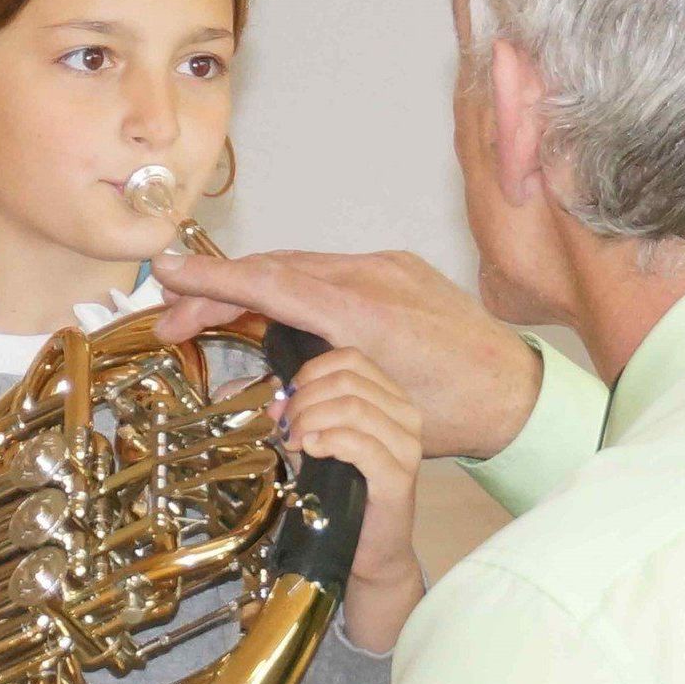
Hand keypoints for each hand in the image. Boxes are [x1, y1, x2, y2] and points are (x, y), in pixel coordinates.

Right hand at [153, 250, 541, 461]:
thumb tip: (268, 406)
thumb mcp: (375, 416)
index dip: (212, 279)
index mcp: (365, 315)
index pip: (272, 285)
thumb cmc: (457, 414)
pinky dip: (291, 284)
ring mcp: (388, 267)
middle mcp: (374, 277)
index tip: (166, 271)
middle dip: (218, 290)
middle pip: (276, 270)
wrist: (518, 391)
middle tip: (172, 318)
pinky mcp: (398, 269)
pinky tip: (270, 309)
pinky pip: (330, 269)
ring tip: (209, 314)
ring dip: (252, 286)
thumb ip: (318, 397)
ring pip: (300, 267)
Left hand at [273, 347, 423, 653]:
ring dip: (311, 419)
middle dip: (305, 398)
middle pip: (348, 379)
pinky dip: (328, 440)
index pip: (351, 359)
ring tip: (295, 444)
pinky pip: (360, 443)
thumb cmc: (343, 496)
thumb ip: (296, 417)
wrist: (368, 551)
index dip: (310, 373)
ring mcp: (407, 446)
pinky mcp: (399, 477)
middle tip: (285, 428)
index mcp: (391, 398)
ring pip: (353, 407)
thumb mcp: (315, 445)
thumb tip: (270, 396)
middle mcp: (407, 415)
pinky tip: (311, 450)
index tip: (285, 401)